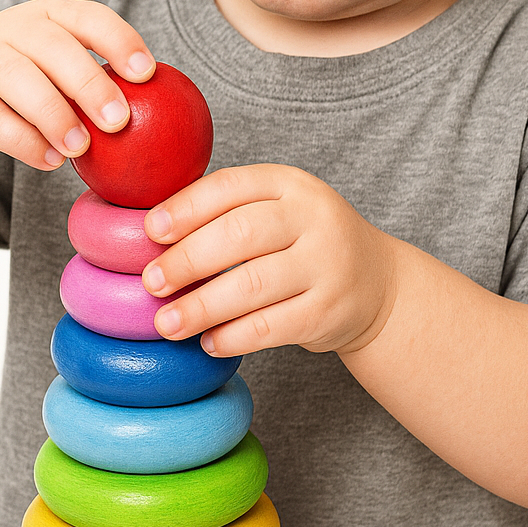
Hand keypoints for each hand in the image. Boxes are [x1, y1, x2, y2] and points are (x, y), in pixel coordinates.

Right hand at [0, 0, 155, 168]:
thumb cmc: (19, 88)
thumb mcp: (55, 73)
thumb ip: (95, 83)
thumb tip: (163, 116)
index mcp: (49, 16)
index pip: (89, 17)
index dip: (119, 41)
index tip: (147, 74)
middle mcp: (13, 29)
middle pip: (54, 47)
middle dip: (91, 83)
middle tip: (120, 121)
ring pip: (19, 80)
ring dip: (55, 115)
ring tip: (82, 148)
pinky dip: (24, 142)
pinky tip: (50, 161)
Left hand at [140, 164, 396, 357]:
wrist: (378, 284)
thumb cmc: (304, 243)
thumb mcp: (278, 209)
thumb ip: (227, 212)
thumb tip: (149, 233)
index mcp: (290, 184)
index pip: (231, 187)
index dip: (186, 208)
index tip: (149, 232)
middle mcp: (314, 218)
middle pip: (239, 235)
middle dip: (187, 261)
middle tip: (151, 284)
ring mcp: (327, 265)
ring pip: (253, 286)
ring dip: (201, 307)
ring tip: (167, 324)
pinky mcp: (329, 311)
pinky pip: (271, 326)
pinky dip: (233, 337)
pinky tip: (208, 342)